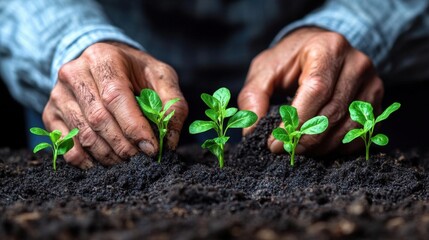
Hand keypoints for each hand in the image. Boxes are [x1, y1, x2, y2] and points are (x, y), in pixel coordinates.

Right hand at [43, 42, 187, 167]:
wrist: (104, 64)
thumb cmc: (137, 72)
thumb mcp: (161, 77)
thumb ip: (173, 103)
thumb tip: (168, 140)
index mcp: (103, 58)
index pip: (115, 96)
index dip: (133, 126)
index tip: (151, 147)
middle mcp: (74, 72)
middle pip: (98, 119)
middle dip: (123, 145)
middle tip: (141, 159)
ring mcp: (58, 94)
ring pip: (83, 134)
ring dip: (108, 155)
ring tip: (127, 161)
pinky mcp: (50, 112)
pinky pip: (64, 144)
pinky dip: (85, 160)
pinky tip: (104, 163)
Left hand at [238, 27, 383, 155]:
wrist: (319, 50)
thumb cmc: (289, 60)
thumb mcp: (265, 70)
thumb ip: (253, 96)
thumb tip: (252, 130)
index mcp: (328, 48)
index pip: (317, 90)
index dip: (296, 121)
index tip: (274, 143)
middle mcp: (356, 64)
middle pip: (333, 111)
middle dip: (305, 139)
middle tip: (283, 150)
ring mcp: (372, 83)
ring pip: (350, 127)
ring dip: (321, 147)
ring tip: (298, 150)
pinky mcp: (376, 102)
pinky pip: (362, 134)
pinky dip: (339, 147)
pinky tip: (318, 148)